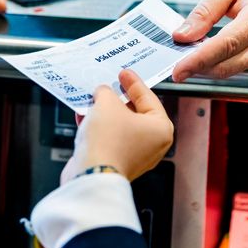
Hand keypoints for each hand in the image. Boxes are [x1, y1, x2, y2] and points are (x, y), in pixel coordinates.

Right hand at [60, 69, 173, 183]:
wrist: (92, 174)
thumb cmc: (108, 142)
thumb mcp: (107, 103)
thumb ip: (107, 92)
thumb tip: (103, 93)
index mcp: (161, 128)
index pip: (148, 97)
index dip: (133, 82)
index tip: (124, 73)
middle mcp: (152, 144)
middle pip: (134, 112)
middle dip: (117, 99)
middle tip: (108, 86)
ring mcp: (135, 156)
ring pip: (120, 126)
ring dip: (104, 113)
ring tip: (93, 101)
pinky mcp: (118, 163)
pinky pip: (110, 139)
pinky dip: (99, 128)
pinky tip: (86, 118)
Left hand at [171, 0, 247, 80]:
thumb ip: (205, 11)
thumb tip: (183, 35)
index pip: (226, 45)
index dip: (199, 60)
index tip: (179, 69)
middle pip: (227, 65)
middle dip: (198, 68)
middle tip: (175, 65)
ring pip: (231, 71)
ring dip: (207, 68)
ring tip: (189, 57)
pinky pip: (237, 69)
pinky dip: (219, 65)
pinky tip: (208, 56)